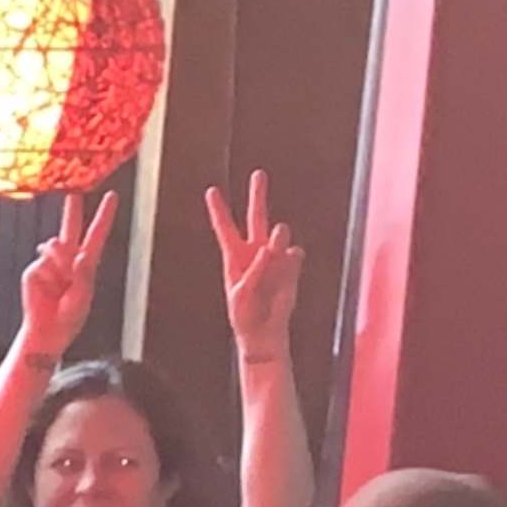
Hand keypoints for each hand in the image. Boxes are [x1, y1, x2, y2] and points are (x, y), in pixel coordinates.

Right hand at [15, 191, 117, 361]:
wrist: (46, 331)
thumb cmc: (69, 318)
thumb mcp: (83, 298)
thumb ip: (83, 275)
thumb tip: (77, 255)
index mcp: (86, 264)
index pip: (96, 235)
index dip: (104, 215)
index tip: (111, 196)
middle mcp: (68, 259)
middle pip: (71, 228)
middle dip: (71, 210)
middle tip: (72, 191)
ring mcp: (49, 264)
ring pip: (55, 246)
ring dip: (58, 262)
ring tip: (59, 285)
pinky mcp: (34, 270)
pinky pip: (41, 264)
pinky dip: (45, 276)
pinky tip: (46, 290)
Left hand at [208, 168, 301, 365]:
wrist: (264, 332)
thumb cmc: (245, 316)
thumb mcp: (241, 295)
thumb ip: (253, 271)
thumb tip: (268, 250)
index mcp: (234, 257)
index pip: (225, 228)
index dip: (218, 210)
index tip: (211, 191)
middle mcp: (255, 252)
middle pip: (256, 217)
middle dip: (257, 195)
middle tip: (258, 174)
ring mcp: (275, 257)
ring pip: (279, 235)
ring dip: (277, 236)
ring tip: (275, 242)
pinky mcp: (291, 267)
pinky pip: (295, 254)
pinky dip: (291, 260)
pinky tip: (289, 266)